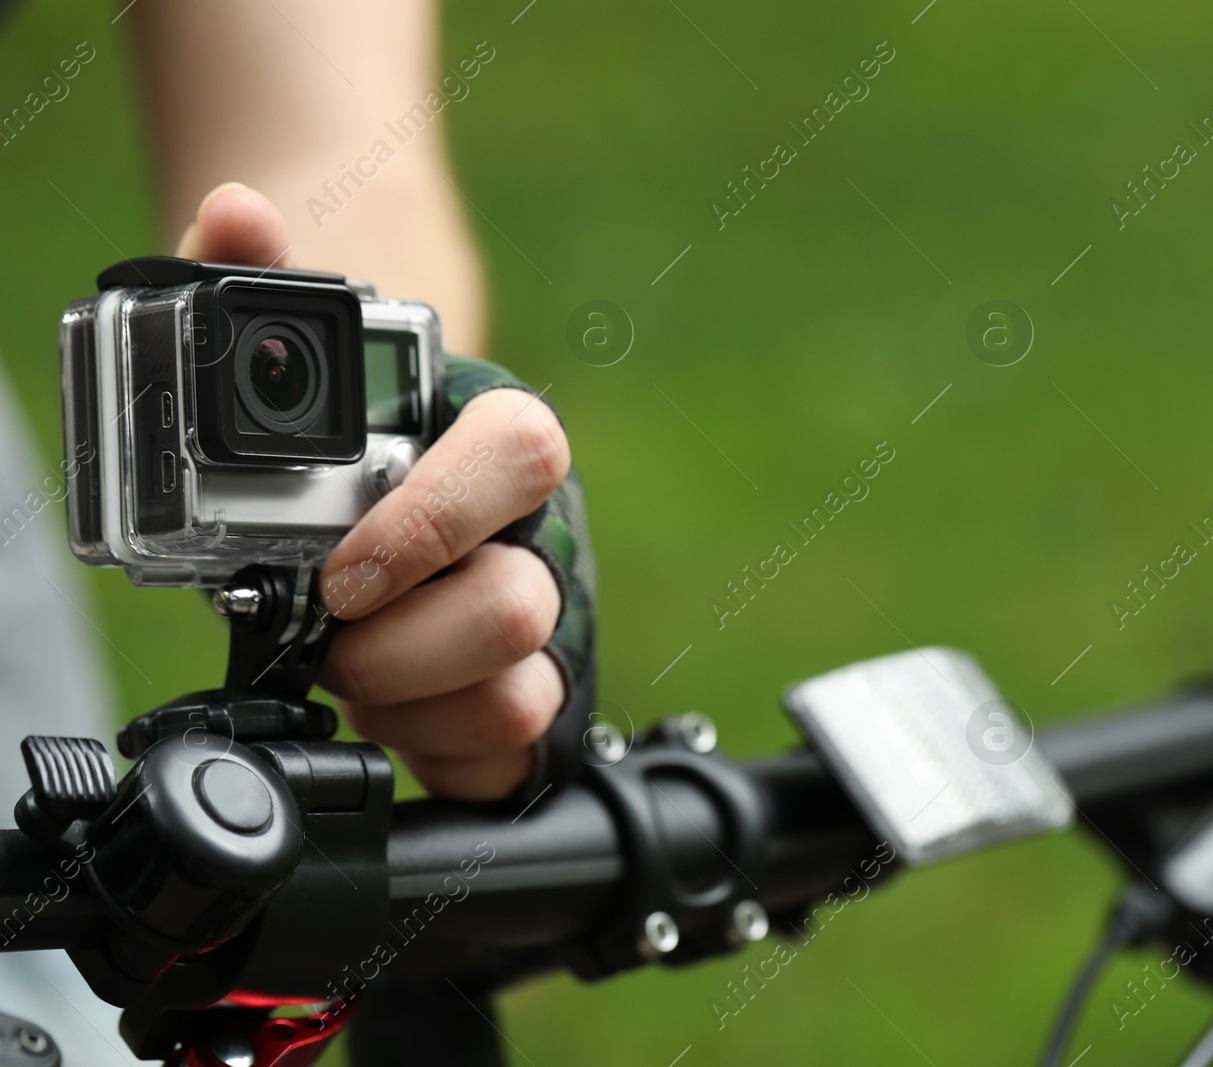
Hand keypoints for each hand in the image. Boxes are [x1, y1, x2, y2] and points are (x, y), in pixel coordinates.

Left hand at [177, 183, 570, 800]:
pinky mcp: (526, 696)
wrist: (372, 513)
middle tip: (330, 635)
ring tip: (355, 677)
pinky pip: (513, 755)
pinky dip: (440, 751)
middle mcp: (536, 538)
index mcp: (494, 445)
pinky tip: (391, 718)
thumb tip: (238, 215)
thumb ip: (253, 280)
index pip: (523, 456)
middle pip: (522, 606)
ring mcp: (544, 623)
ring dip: (414, 702)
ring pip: (523, 692)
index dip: (436, 521)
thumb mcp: (289, 364)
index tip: (340, 569)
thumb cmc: (341, 445)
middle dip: (400, 646)